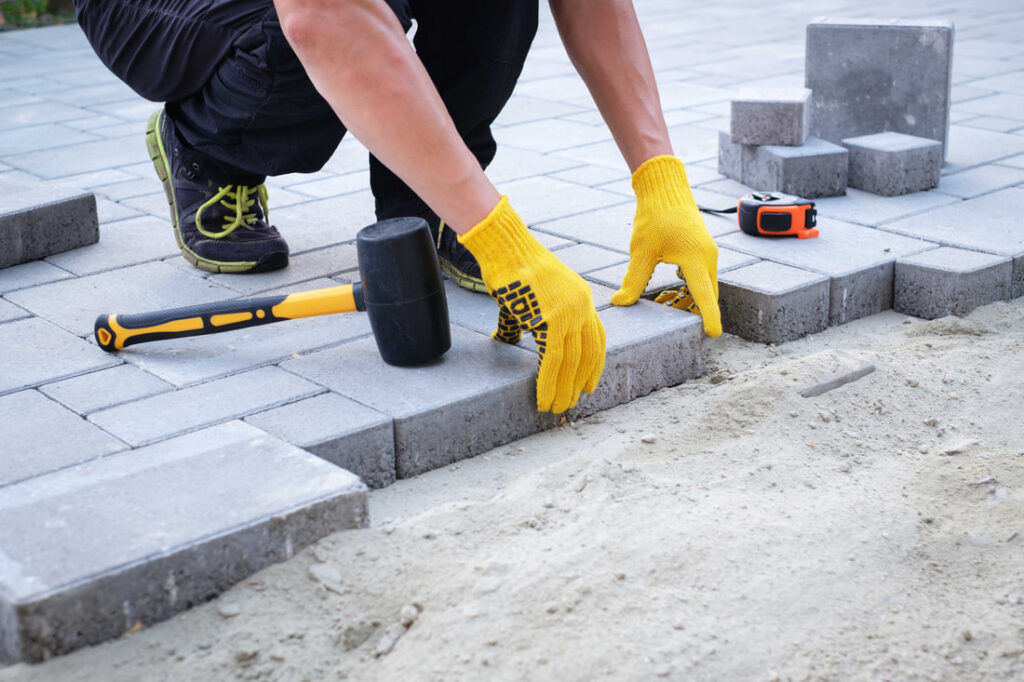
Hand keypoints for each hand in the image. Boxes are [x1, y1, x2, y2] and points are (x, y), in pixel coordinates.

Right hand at [460, 196, 605, 412]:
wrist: (504, 248)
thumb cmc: (510, 268)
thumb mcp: (527, 297)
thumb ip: (524, 322)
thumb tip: (507, 340)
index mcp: (582, 298)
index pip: (596, 339)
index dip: (593, 366)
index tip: (588, 386)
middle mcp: (582, 306)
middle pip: (587, 354)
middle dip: (577, 384)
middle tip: (568, 404)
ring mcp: (568, 313)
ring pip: (571, 362)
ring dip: (563, 390)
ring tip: (555, 408)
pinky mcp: (551, 320)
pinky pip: (552, 360)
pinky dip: (547, 383)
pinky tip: (542, 397)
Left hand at [611, 155, 721, 336]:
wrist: (665, 189)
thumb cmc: (654, 216)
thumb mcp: (641, 251)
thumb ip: (633, 279)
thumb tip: (619, 302)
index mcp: (695, 259)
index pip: (704, 295)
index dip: (709, 317)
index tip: (713, 334)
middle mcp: (707, 258)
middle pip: (707, 295)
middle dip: (695, 312)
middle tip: (676, 323)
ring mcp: (708, 253)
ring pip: (705, 286)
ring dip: (691, 300)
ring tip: (667, 307)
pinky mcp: (703, 250)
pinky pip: (702, 276)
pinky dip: (690, 288)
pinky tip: (671, 293)